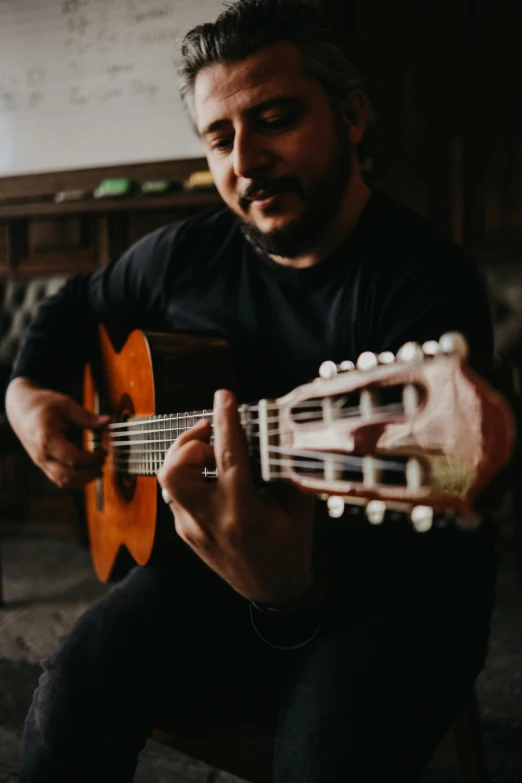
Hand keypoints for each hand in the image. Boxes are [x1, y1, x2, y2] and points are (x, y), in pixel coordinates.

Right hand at [5, 377, 108, 488]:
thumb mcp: (65, 404)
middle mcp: (42, 455)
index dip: (92, 459)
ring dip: (83, 480)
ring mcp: (41, 462)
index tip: (104, 451)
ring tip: (97, 468)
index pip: (73, 459)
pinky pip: (59, 479)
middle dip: (90, 473)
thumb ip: (86, 416)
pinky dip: (75, 479)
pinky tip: (87, 470)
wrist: (21, 409)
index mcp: (47, 439)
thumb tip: (107, 421)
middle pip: (68, 476)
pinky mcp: (43, 464)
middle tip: (102, 463)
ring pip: (63, 481)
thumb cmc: (41, 405)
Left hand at [157, 388, 314, 604]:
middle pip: (175, 469)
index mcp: (242, 514)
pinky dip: (192, 476)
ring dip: (187, 457)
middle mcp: (210, 520)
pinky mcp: (185, 532)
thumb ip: (284, 472)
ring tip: (213, 453)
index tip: (224, 396)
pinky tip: (214, 476)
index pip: (227, 457)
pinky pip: (178, 493)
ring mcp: (192, 528)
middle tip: (213, 433)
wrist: (272, 590)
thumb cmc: (290, 548)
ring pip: (170, 480)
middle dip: (190, 441)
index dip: (225, 421)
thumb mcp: (298, 509)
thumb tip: (273, 436)